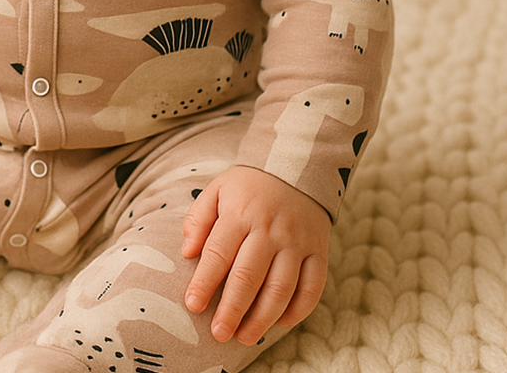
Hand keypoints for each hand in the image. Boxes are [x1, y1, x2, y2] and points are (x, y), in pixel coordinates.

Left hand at [181, 166, 329, 345]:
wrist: (295, 168)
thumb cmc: (248, 186)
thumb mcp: (217, 189)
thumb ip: (198, 219)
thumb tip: (187, 253)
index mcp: (241, 212)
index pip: (219, 253)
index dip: (204, 282)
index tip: (192, 305)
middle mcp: (271, 229)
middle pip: (249, 276)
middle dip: (232, 309)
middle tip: (219, 334)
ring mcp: (298, 242)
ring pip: (281, 288)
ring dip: (263, 318)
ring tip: (244, 337)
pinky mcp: (319, 252)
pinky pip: (312, 288)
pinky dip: (297, 311)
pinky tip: (279, 323)